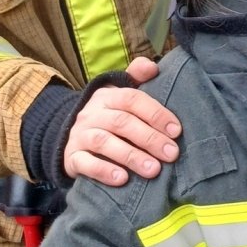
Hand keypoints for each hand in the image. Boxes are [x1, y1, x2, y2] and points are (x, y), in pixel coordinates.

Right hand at [63, 57, 180, 186]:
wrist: (70, 136)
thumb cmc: (108, 116)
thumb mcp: (119, 94)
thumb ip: (137, 77)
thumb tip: (153, 66)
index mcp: (107, 96)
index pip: (132, 99)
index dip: (155, 113)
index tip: (176, 131)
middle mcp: (92, 113)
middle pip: (121, 122)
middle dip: (149, 138)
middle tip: (171, 154)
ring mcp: (80, 135)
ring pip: (104, 142)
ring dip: (130, 156)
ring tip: (153, 170)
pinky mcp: (72, 157)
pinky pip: (85, 163)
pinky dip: (103, 170)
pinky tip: (122, 179)